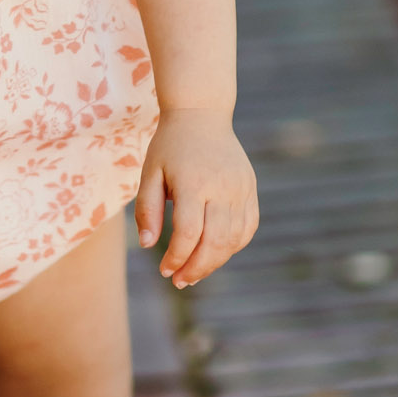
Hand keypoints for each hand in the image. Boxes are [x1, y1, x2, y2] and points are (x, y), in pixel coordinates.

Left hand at [135, 107, 258, 288]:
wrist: (201, 115)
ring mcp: (241, 188)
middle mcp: (222, 187)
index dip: (176, 258)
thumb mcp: (150, 172)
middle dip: (196, 268)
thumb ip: (147, 209)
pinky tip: (215, 253)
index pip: (189, 234)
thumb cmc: (170, 146)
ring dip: (214, 262)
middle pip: (215, 242)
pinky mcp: (250, 189)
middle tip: (179, 281)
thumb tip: (148, 246)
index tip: (164, 270)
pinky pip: (247, 227)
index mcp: (194, 182)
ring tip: (194, 273)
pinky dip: (233, 246)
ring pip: (234, 239)